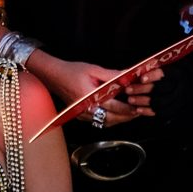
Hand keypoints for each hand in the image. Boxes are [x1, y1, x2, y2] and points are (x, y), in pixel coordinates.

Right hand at [36, 55, 155, 124]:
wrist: (53, 75)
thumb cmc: (72, 71)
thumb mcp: (93, 69)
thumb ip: (112, 75)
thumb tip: (128, 76)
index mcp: (89, 96)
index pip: (113, 106)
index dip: (128, 108)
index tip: (139, 107)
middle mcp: (85, 108)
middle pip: (110, 118)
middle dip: (126, 117)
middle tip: (139, 112)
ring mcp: (82, 114)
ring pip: (104, 122)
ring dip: (119, 120)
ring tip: (130, 114)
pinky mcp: (80, 115)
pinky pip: (97, 121)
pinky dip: (109, 120)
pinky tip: (116, 115)